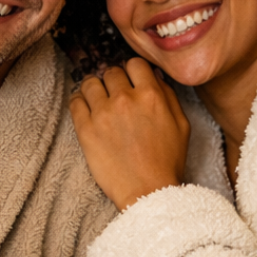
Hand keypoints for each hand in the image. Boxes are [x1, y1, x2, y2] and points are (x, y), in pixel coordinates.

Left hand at [70, 58, 189, 209]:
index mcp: (151, 95)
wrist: (147, 192)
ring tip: (97, 100)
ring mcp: (103, 114)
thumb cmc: (167, 162)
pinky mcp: (85, 130)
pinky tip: (85, 109)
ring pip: (89, 82)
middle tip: (114, 94)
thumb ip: (168, 95)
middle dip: (113, 81)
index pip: (134, 64)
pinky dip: (78, 102)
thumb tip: (154, 76)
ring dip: (94, 88)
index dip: (132, 71)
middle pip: (110, 72)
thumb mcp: (181, 124)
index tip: (130, 80)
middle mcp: (125, 99)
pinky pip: (74, 102)